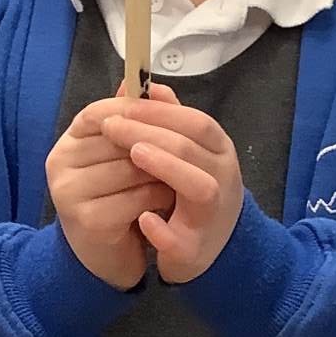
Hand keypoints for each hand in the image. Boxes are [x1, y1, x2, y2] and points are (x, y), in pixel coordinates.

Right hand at [48, 88, 173, 290]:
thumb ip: (136, 123)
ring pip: (130, 167)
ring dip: (161, 172)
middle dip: (155, 142)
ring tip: (180, 177)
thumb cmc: (117, 203)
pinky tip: (168, 202)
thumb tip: (148, 84)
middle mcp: (60, 165)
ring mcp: (69, 193)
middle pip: (118, 139)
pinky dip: (157, 199)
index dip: (132, 110)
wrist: (106, 260)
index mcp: (67, 145)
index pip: (97, 113)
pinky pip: (135, 198)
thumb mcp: (124, 160)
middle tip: (189, 147)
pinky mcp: (87, 220)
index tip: (164, 115)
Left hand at [101, 86, 244, 283]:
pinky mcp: (196, 249)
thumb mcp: (189, 152)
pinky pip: (184, 241)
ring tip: (134, 155)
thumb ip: (171, 121)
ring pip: (200, 187)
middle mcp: (223, 179)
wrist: (214, 249)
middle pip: (192, 148)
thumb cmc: (195, 194)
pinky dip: (163, 231)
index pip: (196, 122)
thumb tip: (150, 87)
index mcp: (219, 152)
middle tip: (112, 126)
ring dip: (167, 168)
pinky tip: (143, 219)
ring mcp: (213, 214)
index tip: (124, 105)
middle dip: (151, 132)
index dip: (160, 112)